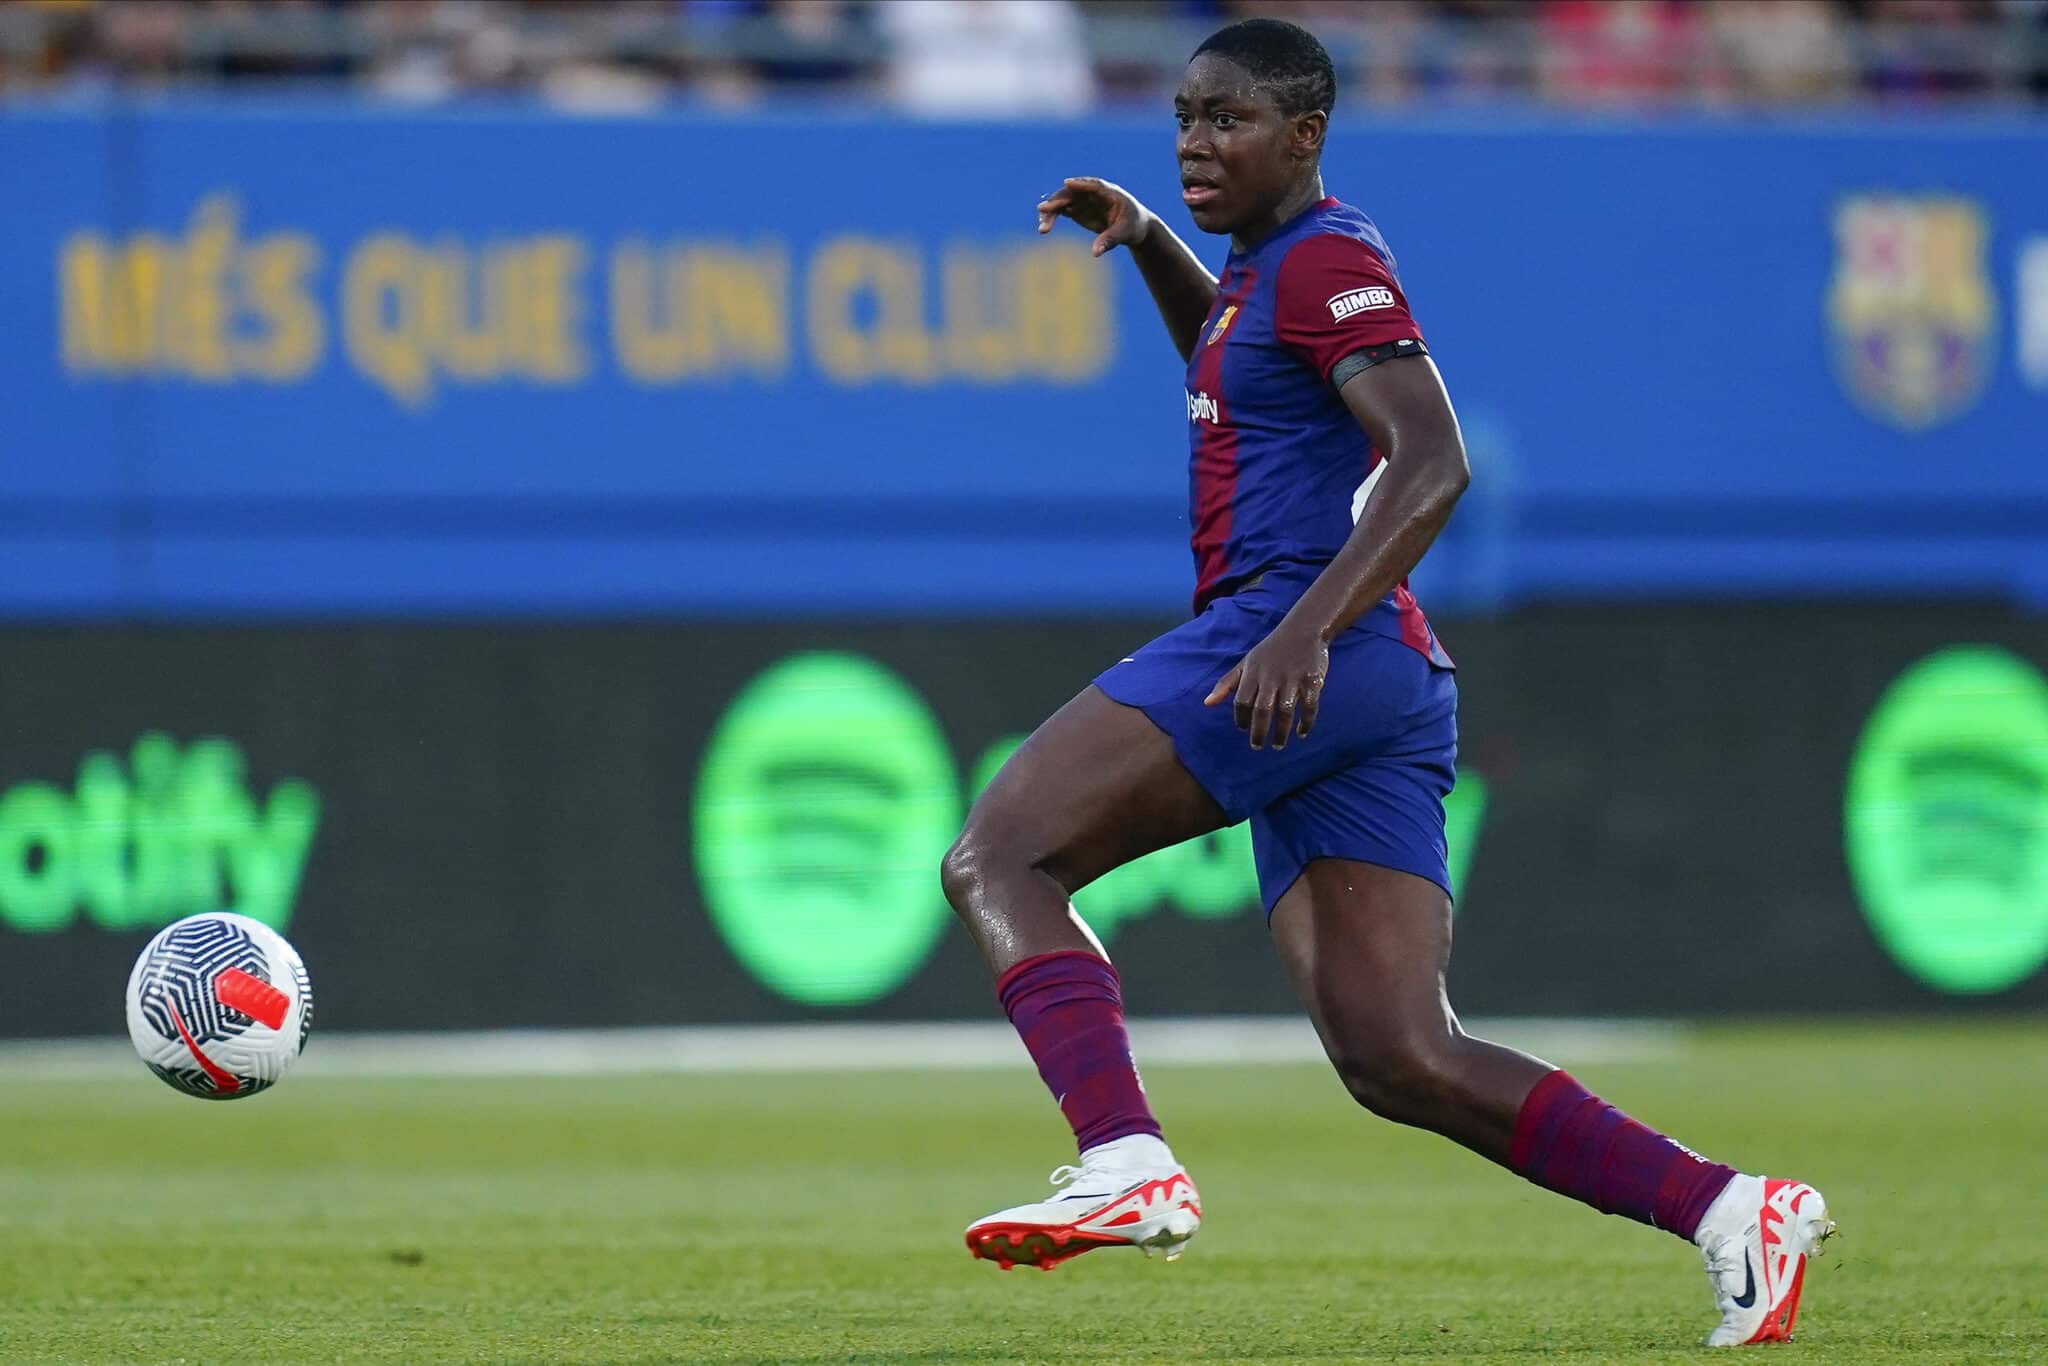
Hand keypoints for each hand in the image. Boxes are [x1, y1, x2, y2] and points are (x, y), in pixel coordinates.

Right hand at [1036, 176, 1152, 257]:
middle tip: (1043, 210)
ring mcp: (1083, 200)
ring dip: (1051, 212)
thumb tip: (1095, 252)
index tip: (1067, 183)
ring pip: (1063, 201)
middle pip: (1072, 193)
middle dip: (1057, 201)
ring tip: (1043, 229)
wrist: (1133, 228)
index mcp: (1109, 192)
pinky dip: (1052, 218)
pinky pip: (1061, 210)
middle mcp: (1093, 193)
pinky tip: (1044, 228)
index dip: (1080, 183)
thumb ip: (1110, 241)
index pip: (1094, 185)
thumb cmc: (1133, 226)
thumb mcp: (1125, 234)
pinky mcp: (1077, 210)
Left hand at [1204, 618, 1329, 749]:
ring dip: (1281, 732)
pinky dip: (1305, 723)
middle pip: (1262, 710)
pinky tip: (1301, 733)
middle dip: (1259, 732)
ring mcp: (1292, 679)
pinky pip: (1309, 707)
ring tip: (1277, 745)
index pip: (1241, 701)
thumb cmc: (1270, 650)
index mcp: (1253, 672)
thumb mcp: (1246, 663)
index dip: (1241, 718)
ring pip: (1285, 712)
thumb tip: (1207, 704)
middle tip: (1257, 747)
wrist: (1303, 630)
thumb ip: (1227, 683)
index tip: (1243, 729)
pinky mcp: (1312, 681)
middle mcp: (1271, 677)